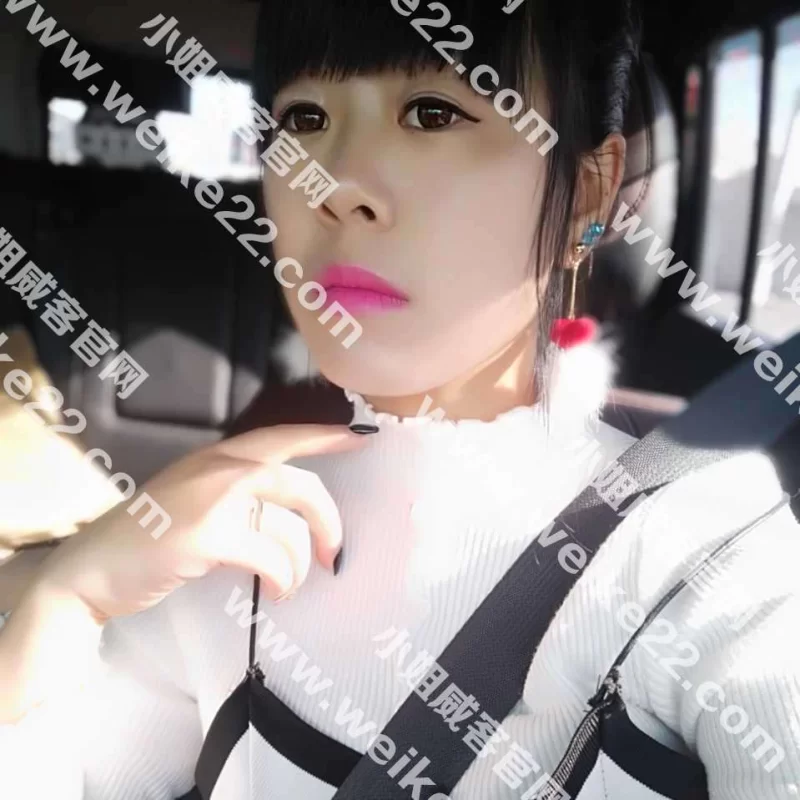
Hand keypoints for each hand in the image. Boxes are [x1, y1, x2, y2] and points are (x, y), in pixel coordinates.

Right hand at [37, 424, 367, 621]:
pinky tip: (277, 591)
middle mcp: (216, 467)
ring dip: (302, 557)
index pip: (280, 437)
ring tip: (295, 582)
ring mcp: (211, 498)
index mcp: (214, 456)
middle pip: (297, 479)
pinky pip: (269, 555)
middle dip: (328, 516)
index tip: (359, 436)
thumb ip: (234, 497)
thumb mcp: (192, 501)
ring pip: (288, 519)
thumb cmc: (144, 540)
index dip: (323, 436)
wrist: (89, 571)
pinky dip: (282, 577)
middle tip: (337, 550)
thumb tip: (286, 519)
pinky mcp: (205, 535)